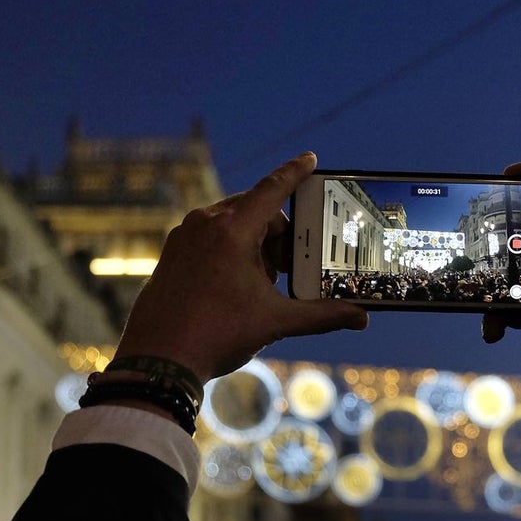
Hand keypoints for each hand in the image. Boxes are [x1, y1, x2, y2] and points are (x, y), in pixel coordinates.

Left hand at [114, 152, 367, 382]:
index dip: (294, 172)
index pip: (272, 189)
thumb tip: (361, 318)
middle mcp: (204, 224)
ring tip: (262, 283)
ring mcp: (184, 237)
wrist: (159, 361)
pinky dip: (231, 250)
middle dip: (279, 232)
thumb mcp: (275, 322)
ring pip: (232, 223)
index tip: (310, 158)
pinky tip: (236, 286)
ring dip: (255, 243)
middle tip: (289, 266)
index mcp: (231, 231)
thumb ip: (322, 315)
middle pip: (255, 209)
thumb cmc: (216, 335)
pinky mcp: (172, 253)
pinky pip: (210, 236)